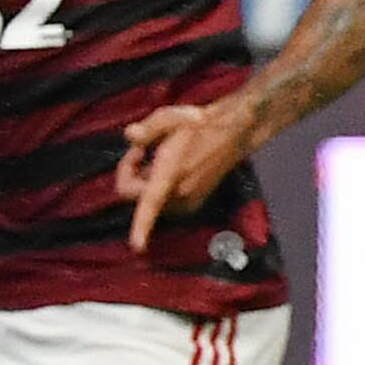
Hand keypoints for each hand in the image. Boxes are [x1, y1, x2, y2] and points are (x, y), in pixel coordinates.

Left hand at [115, 97, 254, 250]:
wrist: (234, 132)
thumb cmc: (201, 123)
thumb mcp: (170, 117)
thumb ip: (146, 129)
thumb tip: (130, 136)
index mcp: (172, 174)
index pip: (151, 205)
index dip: (142, 228)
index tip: (137, 247)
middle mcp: (181, 193)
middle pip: (139, 200)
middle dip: (131, 177)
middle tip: (140, 150)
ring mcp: (190, 200)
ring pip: (151, 203)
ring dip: (144, 184)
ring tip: (155, 158)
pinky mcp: (195, 202)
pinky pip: (164, 203)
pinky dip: (157, 190)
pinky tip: (168, 169)